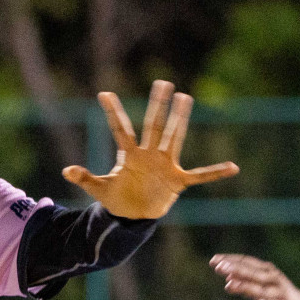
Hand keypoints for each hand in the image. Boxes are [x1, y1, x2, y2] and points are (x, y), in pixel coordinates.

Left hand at [63, 80, 238, 219]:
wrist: (133, 216)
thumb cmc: (117, 199)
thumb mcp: (99, 190)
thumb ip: (85, 178)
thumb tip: (66, 170)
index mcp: (130, 155)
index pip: (120, 129)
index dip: (112, 112)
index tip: (103, 94)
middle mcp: (150, 154)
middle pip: (154, 125)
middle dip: (158, 105)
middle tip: (163, 83)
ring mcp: (165, 164)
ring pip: (174, 138)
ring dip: (180, 120)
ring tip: (185, 98)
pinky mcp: (177, 180)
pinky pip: (200, 176)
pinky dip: (215, 173)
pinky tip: (232, 167)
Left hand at [211, 254, 299, 299]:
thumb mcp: (261, 292)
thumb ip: (246, 286)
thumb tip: (227, 281)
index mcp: (269, 273)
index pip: (248, 262)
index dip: (231, 260)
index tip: (213, 260)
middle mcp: (276, 280)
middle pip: (254, 273)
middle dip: (237, 269)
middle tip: (219, 267)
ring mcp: (283, 295)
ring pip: (263, 289)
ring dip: (246, 286)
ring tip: (229, 284)